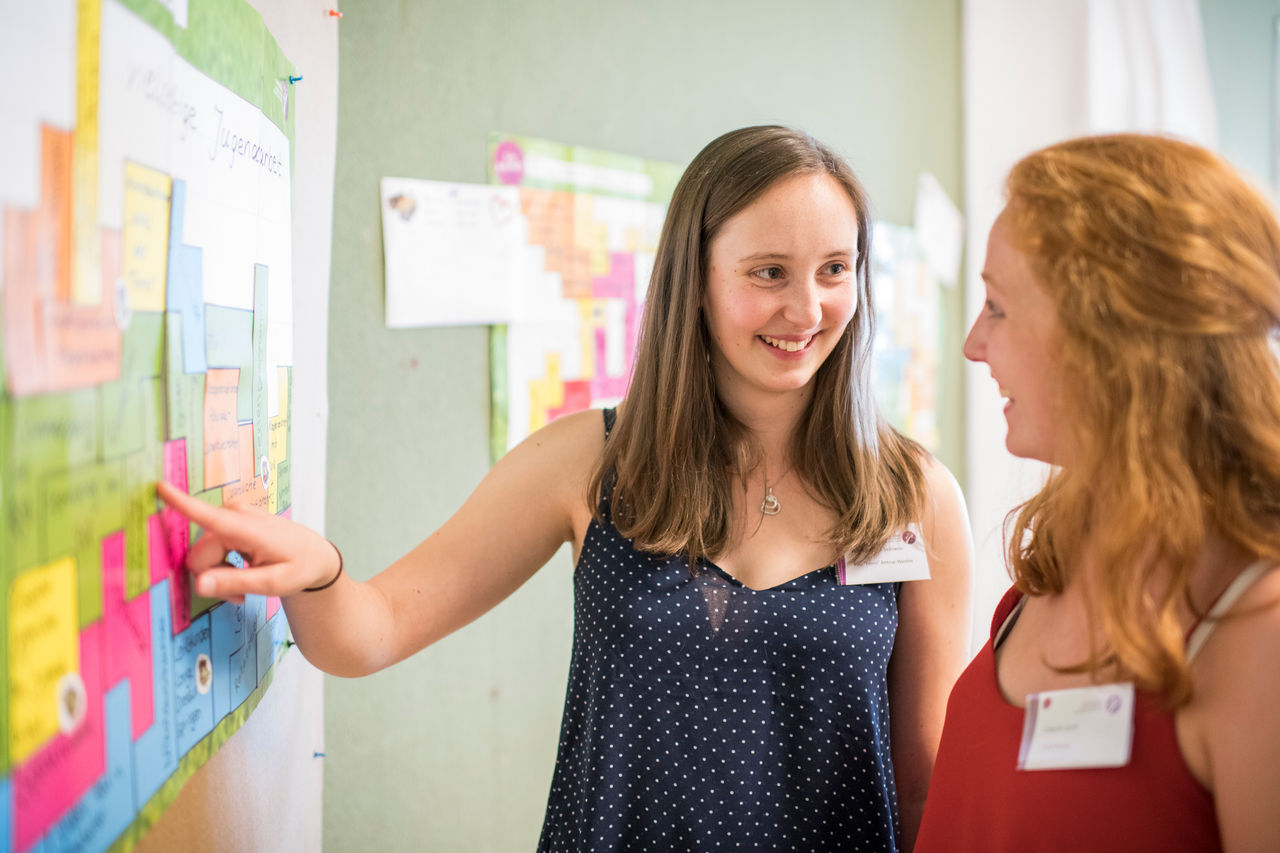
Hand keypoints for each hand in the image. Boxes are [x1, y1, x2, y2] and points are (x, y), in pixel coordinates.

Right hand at [156, 480, 341, 603]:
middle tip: (240, 595)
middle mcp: (235, 515)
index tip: (159, 486)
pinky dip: (222, 566)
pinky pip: (210, 549)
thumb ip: (235, 584)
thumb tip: (199, 583)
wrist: (314, 555)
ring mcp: (232, 516)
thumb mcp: (273, 584)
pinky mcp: (229, 521)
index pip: (208, 516)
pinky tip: (242, 573)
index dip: (181, 503)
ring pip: (202, 556)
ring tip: (245, 586)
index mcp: (247, 528)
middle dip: (212, 579)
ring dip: (219, 575)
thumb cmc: (299, 568)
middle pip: (199, 557)